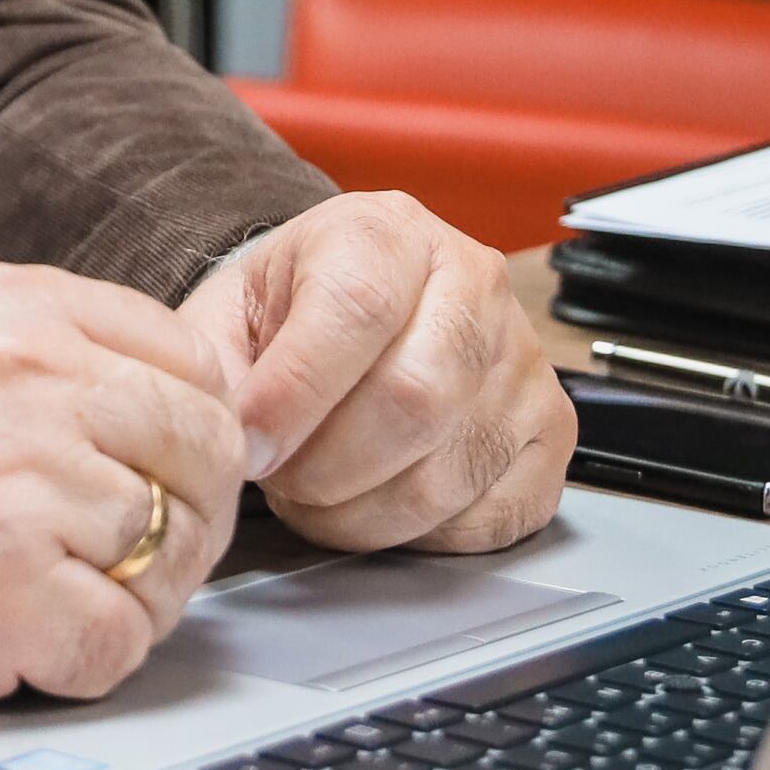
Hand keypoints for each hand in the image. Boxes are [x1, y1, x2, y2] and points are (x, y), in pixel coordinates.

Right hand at [0, 263, 244, 707]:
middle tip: (138, 551)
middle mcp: (27, 384)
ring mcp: (21, 488)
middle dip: (190, 514)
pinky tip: (33, 639)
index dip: (193, 430)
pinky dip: (89, 658)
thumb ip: (66, 351)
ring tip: (60, 593)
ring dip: (137, 594)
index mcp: (17, 311)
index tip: (162, 471)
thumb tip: (199, 406)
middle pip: (204, 452)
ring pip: (175, 553)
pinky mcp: (8, 593)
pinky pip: (123, 640)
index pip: (193, 363)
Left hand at [179, 192, 568, 554]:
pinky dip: (420, 536)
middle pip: (414, 399)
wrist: (356, 301)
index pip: (357, 310)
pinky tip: (380, 502)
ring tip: (316, 492)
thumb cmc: (294, 308)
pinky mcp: (552, 431)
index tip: (250, 446)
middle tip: (281, 478)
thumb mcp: (231, 310)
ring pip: (447, 473)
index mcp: (387, 232)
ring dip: (360, 513)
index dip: (295, 395)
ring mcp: (523, 359)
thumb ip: (217, 366)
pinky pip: (492, 517)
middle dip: (326, 469)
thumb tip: (231, 437)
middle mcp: (473, 282)